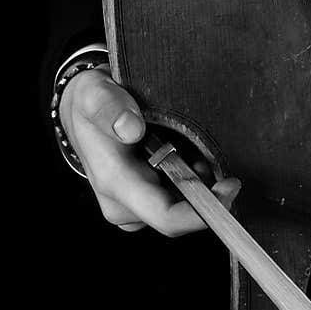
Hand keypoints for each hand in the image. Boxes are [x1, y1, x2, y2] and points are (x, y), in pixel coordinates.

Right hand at [60, 65, 240, 234]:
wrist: (81, 110)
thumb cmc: (89, 103)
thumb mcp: (93, 93)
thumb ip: (109, 107)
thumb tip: (131, 129)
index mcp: (115, 184)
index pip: (166, 217)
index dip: (202, 213)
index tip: (229, 187)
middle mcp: (124, 204)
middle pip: (181, 214)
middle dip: (206, 190)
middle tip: (210, 152)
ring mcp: (135, 206)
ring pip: (183, 206)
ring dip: (199, 181)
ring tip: (190, 144)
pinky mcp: (144, 200)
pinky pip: (179, 199)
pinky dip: (192, 177)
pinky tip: (186, 152)